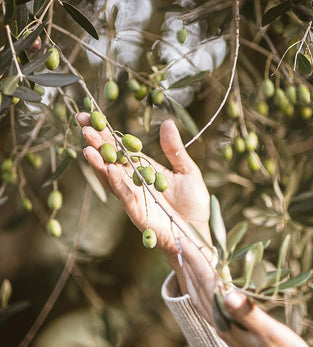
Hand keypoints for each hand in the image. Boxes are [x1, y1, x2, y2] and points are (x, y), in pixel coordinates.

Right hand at [76, 113, 216, 319]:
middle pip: (110, 159)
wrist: (197, 232)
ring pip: (111, 177)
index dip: (105, 132)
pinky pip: (124, 195)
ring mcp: (133, 196)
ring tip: (87, 146)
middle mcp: (133, 181)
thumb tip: (167, 123)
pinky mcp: (137, 211)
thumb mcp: (187, 171)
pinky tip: (110, 169)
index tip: (89, 115)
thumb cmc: (193, 203)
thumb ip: (175, 149)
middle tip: (81, 123)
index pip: (120, 147)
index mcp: (143, 168)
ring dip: (99, 162)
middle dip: (96, 142)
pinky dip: (117, 182)